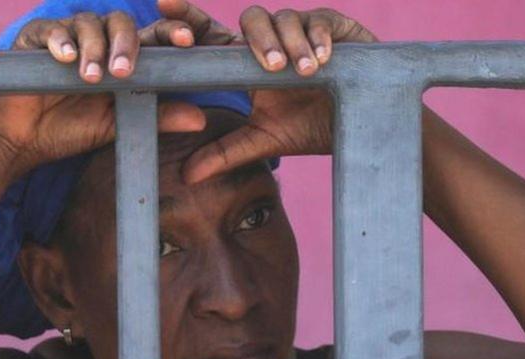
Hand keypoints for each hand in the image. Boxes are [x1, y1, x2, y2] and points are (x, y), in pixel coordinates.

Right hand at [0, 10, 206, 180]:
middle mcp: (98, 40)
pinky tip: (65, 58)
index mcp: (123, 56)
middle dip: (126, 44)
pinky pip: (51, 29)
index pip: (152, 36)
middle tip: (123, 71)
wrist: (22, 140)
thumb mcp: (119, 126)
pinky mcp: (35, 38)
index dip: (171, 31)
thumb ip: (157, 118)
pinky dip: (60, 41)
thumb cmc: (71, 129)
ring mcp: (67, 35)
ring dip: (93, 49)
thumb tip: (200, 119)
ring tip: (91, 78)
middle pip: (122, 23)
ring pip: (88, 24)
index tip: (187, 41)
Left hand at [162, 3, 377, 183]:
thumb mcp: (264, 141)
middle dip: (259, 41)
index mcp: (249, 60)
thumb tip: (186, 175)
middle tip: (272, 70)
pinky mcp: (336, 26)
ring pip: (286, 17)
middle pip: (251, 18)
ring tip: (304, 72)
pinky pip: (320, 19)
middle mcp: (273, 38)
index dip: (189, 15)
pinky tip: (323, 59)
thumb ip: (225, 153)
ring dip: (292, 44)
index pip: (214, 32)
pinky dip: (319, 37)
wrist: (361, 128)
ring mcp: (304, 29)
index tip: (164, 4)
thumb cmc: (311, 127)